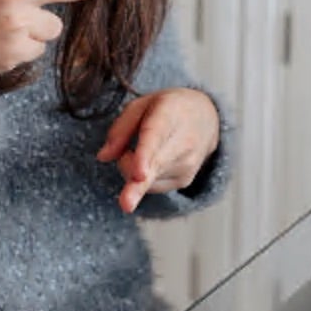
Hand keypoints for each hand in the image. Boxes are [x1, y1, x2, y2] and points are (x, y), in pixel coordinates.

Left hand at [96, 88, 220, 213]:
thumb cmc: (168, 109)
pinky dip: (142, 176)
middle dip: (137, 187)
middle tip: (125, 205)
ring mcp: (186, 165)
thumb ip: (120, 129)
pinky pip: (151, 186)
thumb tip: (103, 157)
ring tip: (142, 146)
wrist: (207, 117)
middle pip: (154, 168)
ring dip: (131, 169)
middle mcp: (183, 143)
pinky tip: (152, 159)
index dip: (145, 157)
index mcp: (169, 115)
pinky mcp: (184, 181)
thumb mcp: (142, 105)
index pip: (154, 138)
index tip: (139, 175)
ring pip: (145, 179)